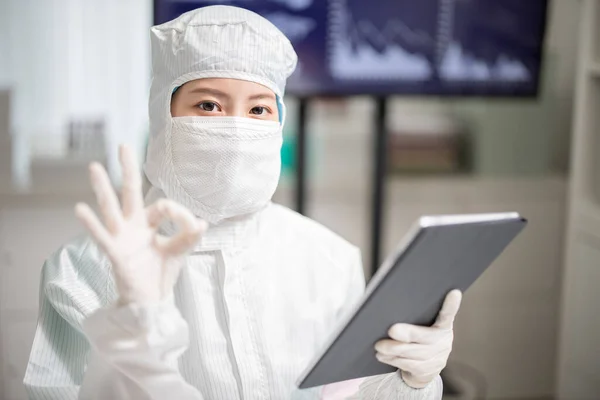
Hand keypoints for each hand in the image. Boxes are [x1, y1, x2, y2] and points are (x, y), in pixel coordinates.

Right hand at [75, 145, 206, 305]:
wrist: (151, 301)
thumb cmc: (160, 274)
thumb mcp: (179, 252)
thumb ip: (188, 237)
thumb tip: (202, 222)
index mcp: (149, 223)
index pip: (163, 205)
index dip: (180, 213)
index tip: (195, 226)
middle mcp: (133, 226)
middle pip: (130, 192)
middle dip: (128, 169)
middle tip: (123, 145)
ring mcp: (122, 238)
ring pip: (111, 208)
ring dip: (103, 188)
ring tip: (94, 167)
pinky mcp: (115, 253)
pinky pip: (102, 237)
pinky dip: (91, 224)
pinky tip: (80, 208)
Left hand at [374, 290, 462, 388]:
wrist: (429, 366)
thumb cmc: (422, 338)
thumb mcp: (425, 326)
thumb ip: (417, 317)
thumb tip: (393, 305)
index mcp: (443, 326)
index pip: (448, 314)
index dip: (451, 305)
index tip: (453, 293)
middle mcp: (443, 341)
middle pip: (424, 336)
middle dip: (406, 334)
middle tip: (391, 330)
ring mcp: (436, 358)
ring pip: (413, 354)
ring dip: (393, 349)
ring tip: (379, 345)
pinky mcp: (426, 371)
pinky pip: (407, 365)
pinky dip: (392, 360)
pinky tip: (382, 356)